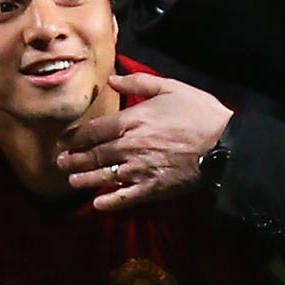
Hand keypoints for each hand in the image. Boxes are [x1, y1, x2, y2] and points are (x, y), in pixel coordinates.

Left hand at [55, 74, 232, 211]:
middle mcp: (130, 145)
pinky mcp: (153, 188)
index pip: (94, 130)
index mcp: (133, 120)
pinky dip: (110, 202)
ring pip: (104, 175)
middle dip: (74, 159)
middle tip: (60, 163)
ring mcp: (140, 168)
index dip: (76, 137)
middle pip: (95, 154)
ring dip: (85, 179)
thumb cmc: (199, 112)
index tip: (65, 141)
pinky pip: (126, 197)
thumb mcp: (170, 87)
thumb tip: (112, 80)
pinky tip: (98, 204)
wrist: (224, 144)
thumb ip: (138, 83)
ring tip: (72, 182)